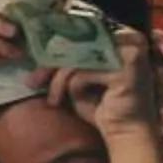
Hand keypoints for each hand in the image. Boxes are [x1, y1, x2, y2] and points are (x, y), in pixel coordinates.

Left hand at [46, 24, 157, 140]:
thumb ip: (67, 60)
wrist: (126, 132)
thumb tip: (38, 47)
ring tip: (52, 99)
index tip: (37, 60)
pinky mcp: (126, 69)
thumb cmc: (102, 105)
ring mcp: (130, 51)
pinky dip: (69, 88)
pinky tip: (62, 101)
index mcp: (120, 35)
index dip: (58, 43)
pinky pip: (82, 73)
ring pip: (77, 58)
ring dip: (57, 80)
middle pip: (78, 42)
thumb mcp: (80, 78)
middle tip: (32, 81)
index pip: (83, 29)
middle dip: (51, 63)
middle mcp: (129, 37)